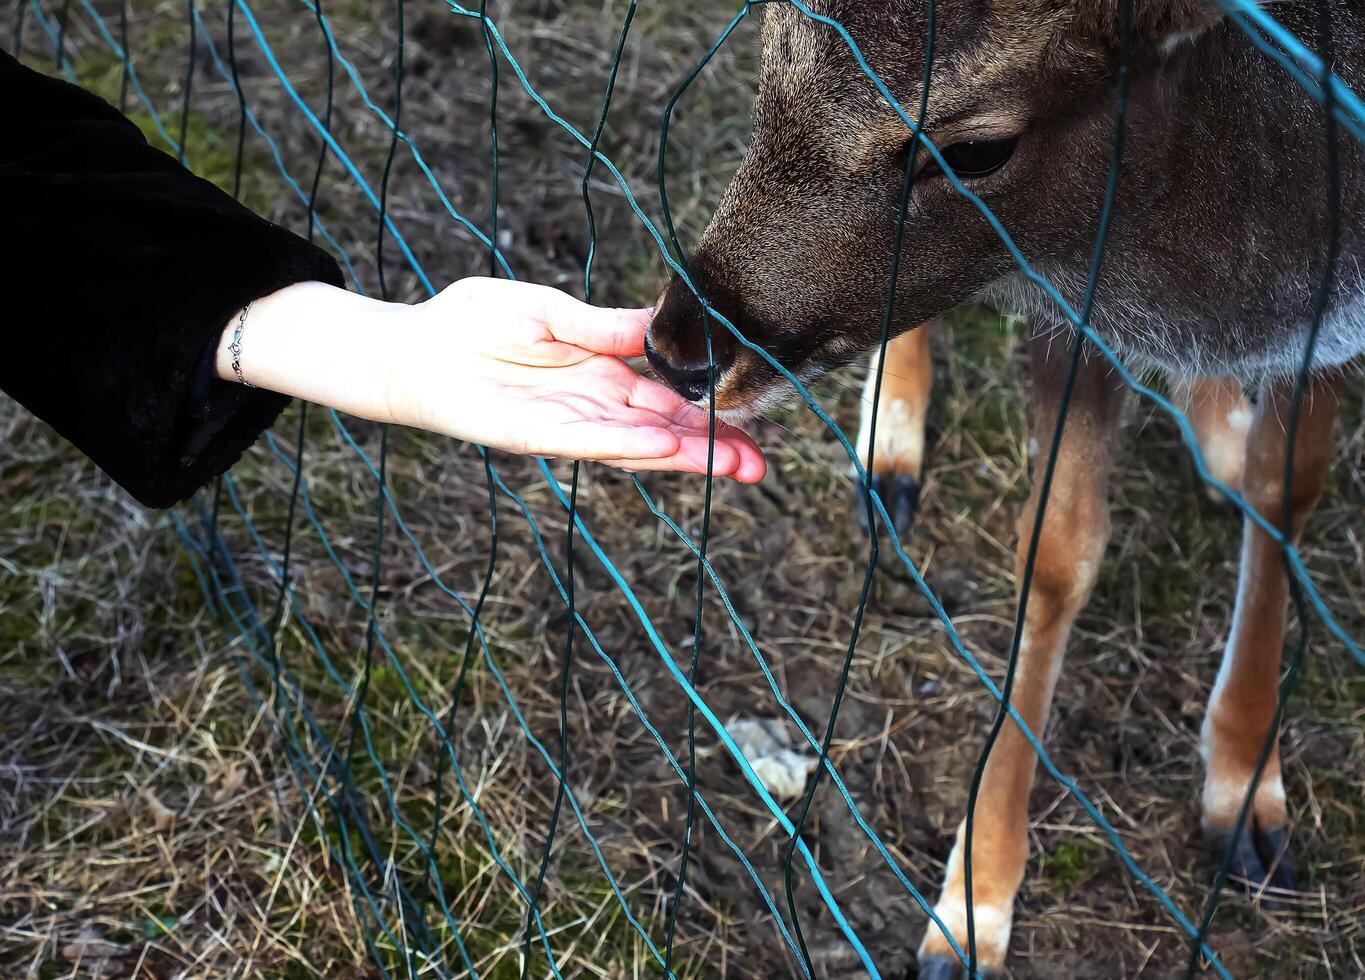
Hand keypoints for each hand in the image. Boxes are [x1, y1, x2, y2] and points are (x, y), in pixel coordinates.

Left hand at [396, 278, 765, 480]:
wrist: (411, 347)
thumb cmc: (472, 324)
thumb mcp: (550, 311)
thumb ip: (604, 326)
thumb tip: (661, 324)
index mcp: (602, 376)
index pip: (667, 401)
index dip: (708, 413)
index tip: (752, 424)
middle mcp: (592, 408)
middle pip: (663, 433)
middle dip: (711, 448)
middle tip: (761, 464)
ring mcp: (566, 424)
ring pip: (635, 446)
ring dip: (683, 455)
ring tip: (733, 463)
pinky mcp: (534, 434)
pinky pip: (588, 440)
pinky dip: (627, 443)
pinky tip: (666, 444)